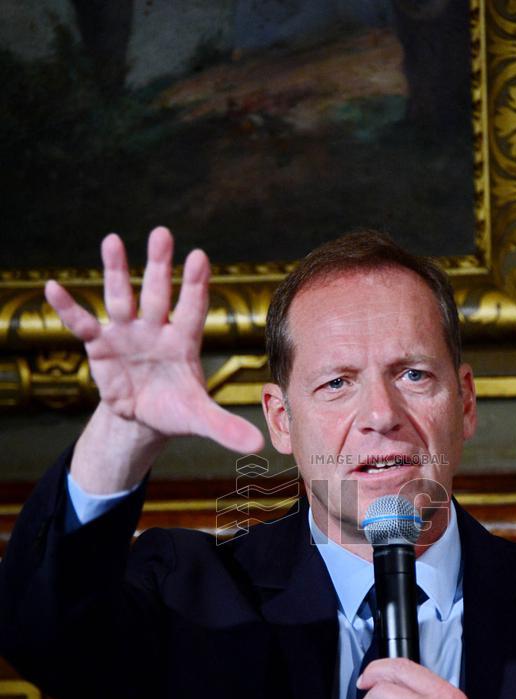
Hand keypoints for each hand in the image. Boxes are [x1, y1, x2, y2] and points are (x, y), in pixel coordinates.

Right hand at [45, 227, 263, 453]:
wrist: (144, 418)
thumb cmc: (177, 409)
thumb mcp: (199, 419)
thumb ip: (225, 427)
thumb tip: (258, 445)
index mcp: (184, 342)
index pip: (192, 310)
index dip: (195, 286)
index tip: (199, 257)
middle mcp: (156, 330)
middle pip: (157, 294)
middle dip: (158, 267)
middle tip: (162, 234)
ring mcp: (127, 333)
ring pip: (121, 298)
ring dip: (115, 271)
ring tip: (112, 240)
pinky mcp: (101, 345)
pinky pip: (83, 324)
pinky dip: (68, 308)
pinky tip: (53, 288)